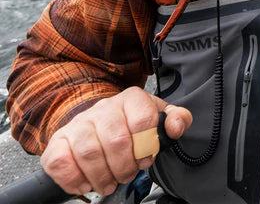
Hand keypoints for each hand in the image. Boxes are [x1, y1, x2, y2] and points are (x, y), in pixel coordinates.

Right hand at [40, 87, 191, 196]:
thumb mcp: (158, 117)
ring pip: (89, 152)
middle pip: (116, 140)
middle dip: (125, 166)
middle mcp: (103, 108)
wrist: (98, 121)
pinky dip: (75, 179)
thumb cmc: (130, 123)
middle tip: (127, 175)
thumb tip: (176, 126)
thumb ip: (177, 118)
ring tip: (110, 182)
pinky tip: (87, 182)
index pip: (142, 119)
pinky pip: (60, 161)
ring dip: (102, 176)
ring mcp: (79, 123)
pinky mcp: (59, 141)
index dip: (147, 145)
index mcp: (131, 99)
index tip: (146, 158)